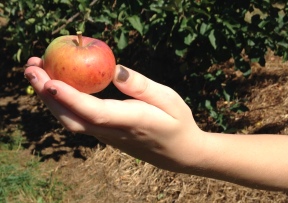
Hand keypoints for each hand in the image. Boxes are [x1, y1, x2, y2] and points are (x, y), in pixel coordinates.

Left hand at [24, 57, 204, 171]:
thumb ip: (141, 85)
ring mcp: (108, 137)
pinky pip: (78, 122)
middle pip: (73, 119)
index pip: (96, 113)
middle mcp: (114, 133)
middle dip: (48, 96)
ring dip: (51, 100)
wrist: (180, 153)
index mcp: (133, 122)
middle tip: (31, 69)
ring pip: (71, 122)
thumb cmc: (177, 123)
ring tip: (37, 75)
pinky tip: (57, 89)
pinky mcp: (106, 136)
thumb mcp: (169, 99)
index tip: (49, 81)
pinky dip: (62, 105)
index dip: (71, 98)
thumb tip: (114, 69)